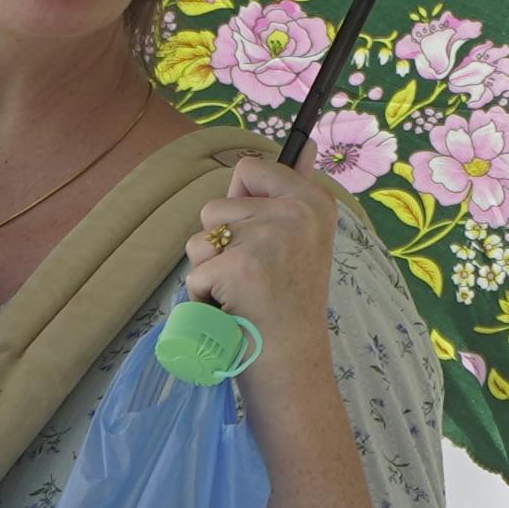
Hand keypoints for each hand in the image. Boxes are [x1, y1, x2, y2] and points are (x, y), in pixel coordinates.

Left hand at [182, 155, 338, 381]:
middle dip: (221, 244)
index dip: (241, 205)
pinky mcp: (240, 266)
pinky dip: (204, 297)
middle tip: (256, 278)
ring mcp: (269, 238)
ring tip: (243, 294)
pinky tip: (234, 310)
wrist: (293, 364)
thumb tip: (304, 143)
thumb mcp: (303, 239)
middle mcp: (296, 212)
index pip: (249, 168)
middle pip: (216, 204)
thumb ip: (294, 188)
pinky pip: (195, 271)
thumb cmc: (289, 304)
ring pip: (200, 237)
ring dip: (210, 270)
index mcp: (313, 200)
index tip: (261, 240)